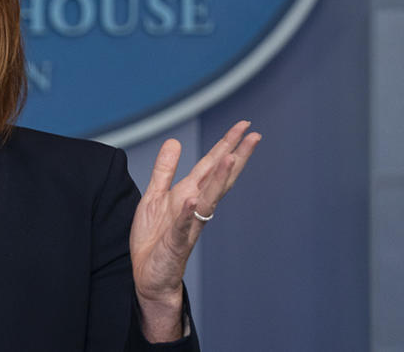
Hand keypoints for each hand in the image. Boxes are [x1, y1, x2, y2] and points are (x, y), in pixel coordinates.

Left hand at [129, 120, 260, 340]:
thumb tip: (174, 141)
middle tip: (254, 135)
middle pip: (218, 178)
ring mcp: (188, 224)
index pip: (211, 166)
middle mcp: (195, 207)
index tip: (244, 125)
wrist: (149, 277)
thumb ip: (164, 171)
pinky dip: (188, 212)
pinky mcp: (176, 242)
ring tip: (230, 157)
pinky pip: (184, 225)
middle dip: (235, 156)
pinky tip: (192, 198)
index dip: (226, 145)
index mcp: (189, 194)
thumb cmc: (155, 239)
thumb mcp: (155, 197)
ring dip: (218, 179)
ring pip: (207, 199)